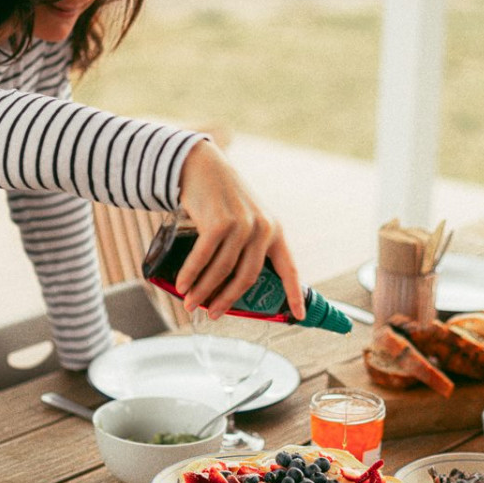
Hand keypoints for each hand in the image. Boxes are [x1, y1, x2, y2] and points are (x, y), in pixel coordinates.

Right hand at [177, 140, 303, 320]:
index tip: (300, 316)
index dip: (294, 294)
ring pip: (222, 271)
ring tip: (191, 303)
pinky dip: (191, 274)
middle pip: (247, 277)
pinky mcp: (219, 222)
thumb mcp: (245, 217)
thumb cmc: (221, 198)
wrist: (203, 166)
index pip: (289, 268)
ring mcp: (241, 225)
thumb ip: (246, 244)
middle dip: (227, 300)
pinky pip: (204, 258)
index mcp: (274, 230)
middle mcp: (262, 228)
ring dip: (203, 291)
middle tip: (213, 313)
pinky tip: (183, 286)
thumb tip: (229, 285)